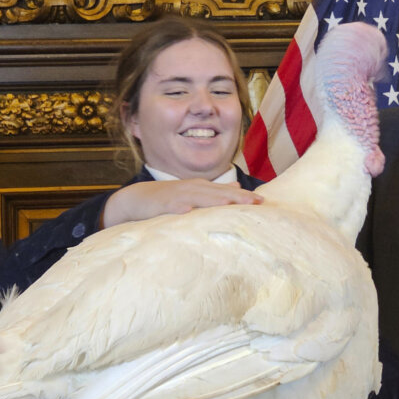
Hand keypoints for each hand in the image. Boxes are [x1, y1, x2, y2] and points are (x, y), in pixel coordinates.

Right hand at [101, 179, 261, 227]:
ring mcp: (177, 196)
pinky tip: (186, 212)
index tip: (262, 201)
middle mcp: (192, 189)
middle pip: (217, 193)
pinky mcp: (161, 204)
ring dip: (212, 200)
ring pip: (198, 198)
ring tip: (229, 204)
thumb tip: (236, 186)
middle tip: (254, 202)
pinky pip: (171, 207)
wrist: (137, 199)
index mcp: (201, 188)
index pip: (226, 192)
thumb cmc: (169, 199)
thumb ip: (215, 191)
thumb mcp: (194, 193)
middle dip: (236, 197)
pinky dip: (179, 208)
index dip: (243, 196)